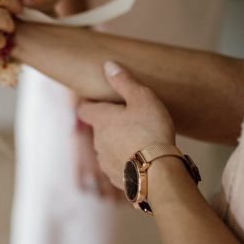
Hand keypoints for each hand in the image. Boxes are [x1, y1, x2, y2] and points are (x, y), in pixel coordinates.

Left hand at [77, 61, 174, 188]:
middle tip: (130, 120)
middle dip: (110, 124)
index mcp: (100, 120)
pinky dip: (126, 161)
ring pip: (108, 148)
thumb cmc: (150, 131)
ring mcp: (105, 161)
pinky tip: (142, 160)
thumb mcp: (141, 99)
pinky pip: (118, 165)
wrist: (158, 173)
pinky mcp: (116, 178)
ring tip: (139, 141)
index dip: (89, 104)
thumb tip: (108, 65)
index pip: (84, 109)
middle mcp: (97, 141)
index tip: (98, 100)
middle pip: (99, 129)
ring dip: (118, 143)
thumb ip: (124, 81)